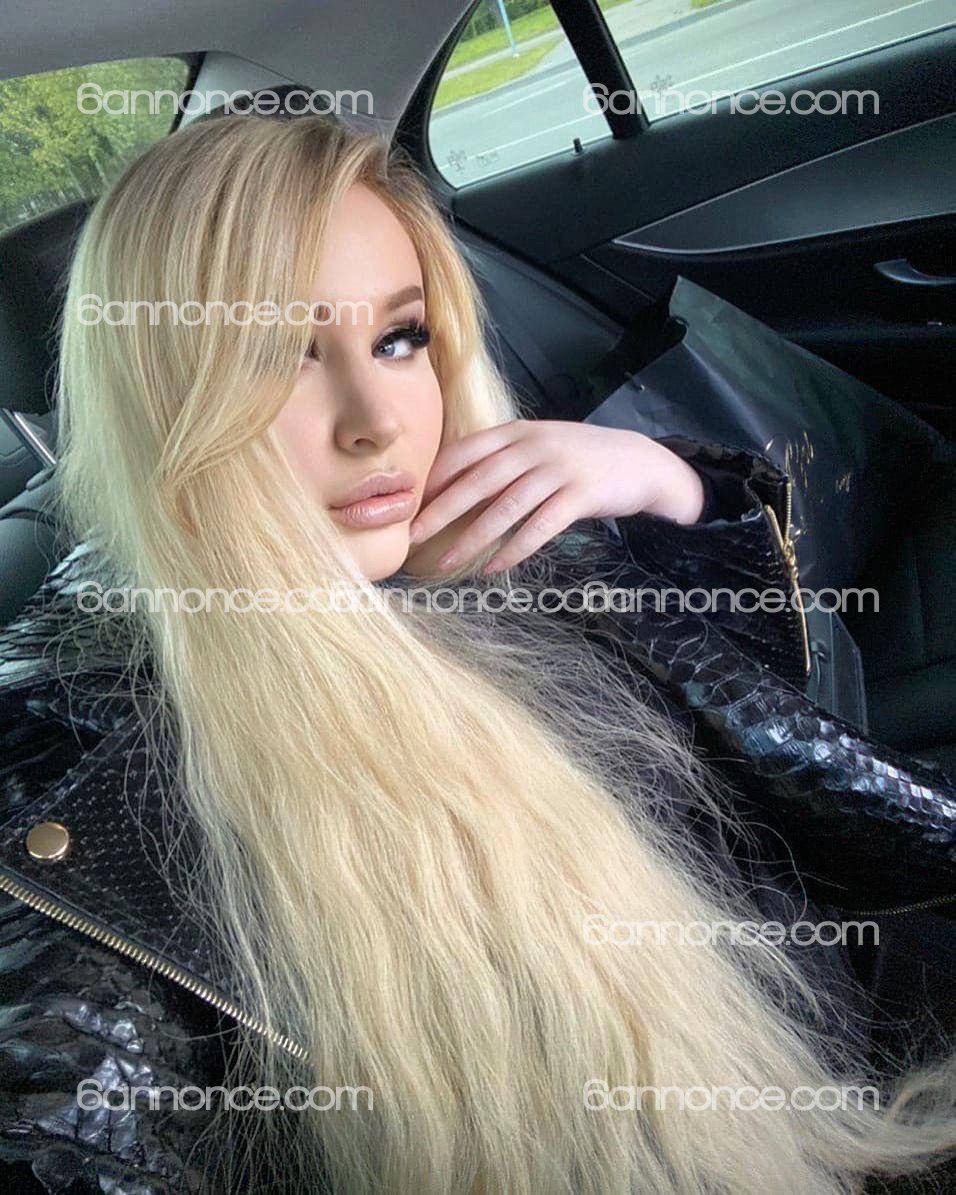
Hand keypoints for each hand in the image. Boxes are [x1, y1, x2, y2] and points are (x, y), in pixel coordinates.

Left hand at [404, 420, 704, 575]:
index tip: (409, 505)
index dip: (434, 479)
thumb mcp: (537, 446)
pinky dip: (513, 550)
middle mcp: (533, 447)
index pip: (464, 453)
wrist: (640, 461)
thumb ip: (500, 460)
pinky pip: (539, 528)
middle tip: (411, 537)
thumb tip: (452, 488)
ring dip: (471, 540)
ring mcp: (558, 470)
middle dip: (440, 512)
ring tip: (445, 563)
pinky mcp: (580, 496)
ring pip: (505, 509)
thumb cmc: (579, 459)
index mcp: (516, 432)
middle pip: (477, 482)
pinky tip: (492, 569)